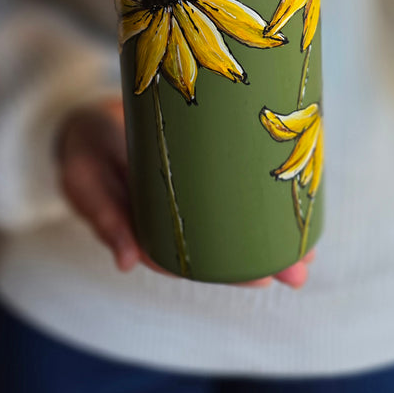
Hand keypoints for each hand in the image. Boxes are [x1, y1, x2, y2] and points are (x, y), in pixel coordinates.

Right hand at [56, 98, 313, 287]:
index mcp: (151, 229)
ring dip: (270, 230)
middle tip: (301, 267)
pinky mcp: (204, 160)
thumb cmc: (84, 148)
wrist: (88, 112)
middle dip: (263, 259)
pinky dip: (262, 188)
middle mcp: (177, 215)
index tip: (263, 281)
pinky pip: (235, 180)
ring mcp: (192, 189)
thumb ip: (102, 213)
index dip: (228, 271)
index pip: (194, 259)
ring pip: (235, 218)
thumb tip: (127, 262)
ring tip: (310, 243)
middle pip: (223, 244)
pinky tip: (294, 192)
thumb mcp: (84, 177)